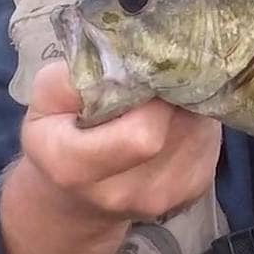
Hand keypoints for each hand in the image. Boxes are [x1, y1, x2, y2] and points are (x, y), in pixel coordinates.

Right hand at [15, 59, 222, 226]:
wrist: (76, 198)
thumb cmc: (58, 137)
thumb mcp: (45, 100)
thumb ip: (74, 77)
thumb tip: (120, 56)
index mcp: (76, 169)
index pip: (141, 134)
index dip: (152, 93)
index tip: (143, 72)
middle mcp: (124, 193)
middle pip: (177, 126)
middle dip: (172, 91)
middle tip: (156, 76)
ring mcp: (164, 197)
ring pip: (199, 129)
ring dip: (186, 104)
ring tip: (161, 98)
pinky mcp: (192, 192)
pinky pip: (209, 142)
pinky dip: (195, 122)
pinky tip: (172, 120)